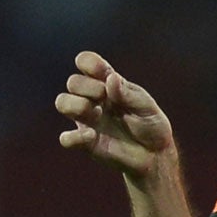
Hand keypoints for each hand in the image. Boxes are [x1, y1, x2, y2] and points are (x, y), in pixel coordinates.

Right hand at [55, 51, 174, 178]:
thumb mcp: (145, 106)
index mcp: (109, 84)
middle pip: (73, 81)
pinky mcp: (85, 142)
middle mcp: (94, 99)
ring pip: (62, 102)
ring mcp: (87, 120)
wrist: (154, 154)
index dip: (88, 62)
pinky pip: (66, 138)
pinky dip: (74, 136)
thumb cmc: (150, 124)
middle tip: (103, 96)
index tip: (101, 71)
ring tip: (96, 113)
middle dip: (86, 86)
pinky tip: (91, 135)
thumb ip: (127, 93)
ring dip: (76, 104)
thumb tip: (110, 78)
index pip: (88, 64)